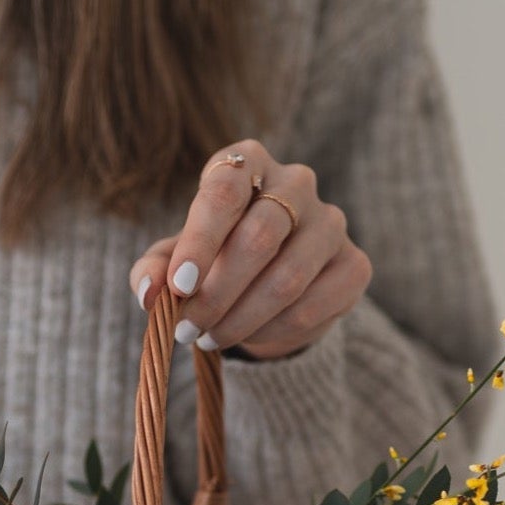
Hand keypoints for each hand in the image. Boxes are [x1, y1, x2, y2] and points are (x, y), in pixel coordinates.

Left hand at [127, 139, 371, 358]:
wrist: (264, 289)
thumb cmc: (209, 261)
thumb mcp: (172, 262)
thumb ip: (154, 270)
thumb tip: (150, 293)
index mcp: (246, 165)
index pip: (224, 192)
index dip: (200, 241)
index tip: (179, 287)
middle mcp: (296, 182)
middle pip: (260, 236)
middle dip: (216, 293)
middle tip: (186, 329)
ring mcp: (331, 222)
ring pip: (287, 278)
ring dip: (239, 320)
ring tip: (209, 339)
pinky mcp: (354, 265)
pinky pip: (311, 306)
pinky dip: (271, 331)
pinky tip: (248, 336)